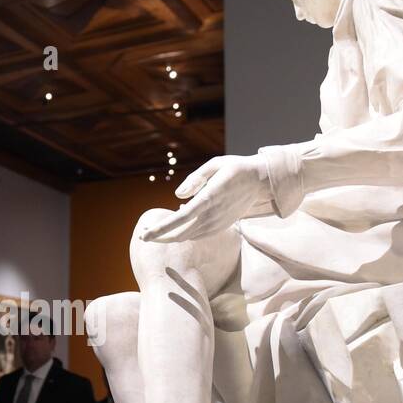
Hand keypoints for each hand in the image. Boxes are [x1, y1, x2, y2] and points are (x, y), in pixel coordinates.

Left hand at [140, 154, 274, 242]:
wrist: (260, 181)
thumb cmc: (235, 169)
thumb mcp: (215, 165)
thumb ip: (195, 179)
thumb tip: (177, 196)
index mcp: (209, 199)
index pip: (180, 220)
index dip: (160, 229)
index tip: (144, 235)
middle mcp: (213, 215)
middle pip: (180, 234)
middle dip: (160, 238)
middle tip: (143, 236)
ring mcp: (218, 224)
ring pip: (188, 236)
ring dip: (171, 236)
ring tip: (155, 231)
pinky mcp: (221, 227)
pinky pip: (198, 234)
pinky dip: (185, 232)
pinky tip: (179, 222)